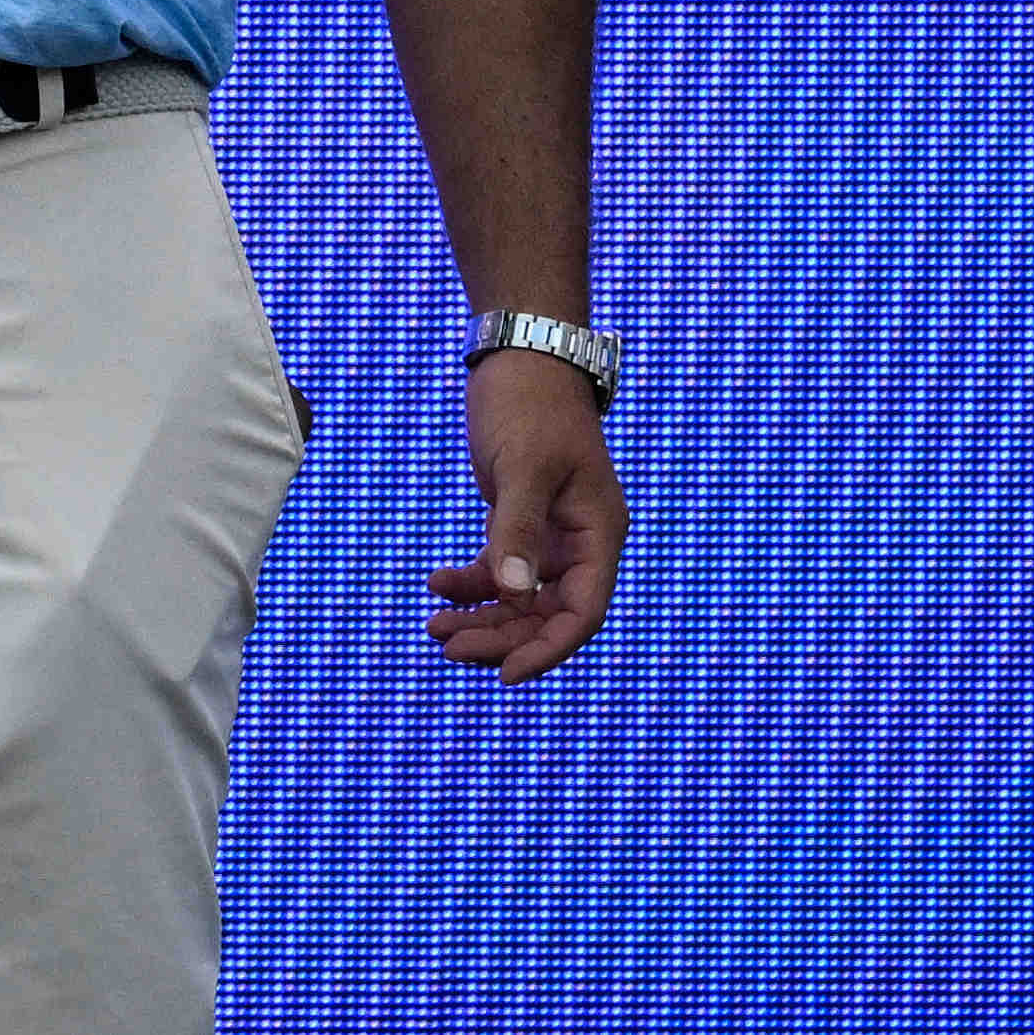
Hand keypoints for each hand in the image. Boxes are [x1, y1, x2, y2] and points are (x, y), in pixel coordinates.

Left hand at [427, 350, 621, 680]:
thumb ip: (517, 532)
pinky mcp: (520, 524)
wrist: (520, 357)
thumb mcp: (524, 467)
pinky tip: (437, 585)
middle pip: (546, 616)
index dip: (548, 650)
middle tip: (448, 644)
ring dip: (480, 619)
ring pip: (519, 602)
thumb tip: (513, 596)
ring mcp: (550, 537)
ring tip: (434, 628)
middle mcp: (580, 543)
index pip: (583, 613)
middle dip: (500, 638)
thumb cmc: (531, 404)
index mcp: (599, 534)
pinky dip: (469, 586)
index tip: (505, 676)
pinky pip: (498, 573)